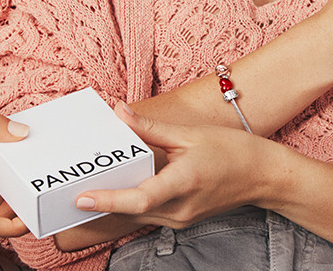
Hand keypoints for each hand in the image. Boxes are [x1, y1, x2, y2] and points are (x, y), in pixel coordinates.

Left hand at [75, 103, 269, 228]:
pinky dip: (131, 204)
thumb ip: (150, 127)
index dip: (108, 199)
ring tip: (86, 190)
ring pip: (139, 216)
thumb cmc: (230, 150)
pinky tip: (117, 189)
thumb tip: (119, 111)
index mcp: (183, 183)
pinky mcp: (182, 220)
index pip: (139, 199)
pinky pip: (149, 215)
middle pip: (132, 211)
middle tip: (69, 192)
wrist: (262, 176)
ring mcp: (182, 219)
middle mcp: (180, 209)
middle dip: (102, 203)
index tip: (82, 197)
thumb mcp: (189, 133)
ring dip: (114, 205)